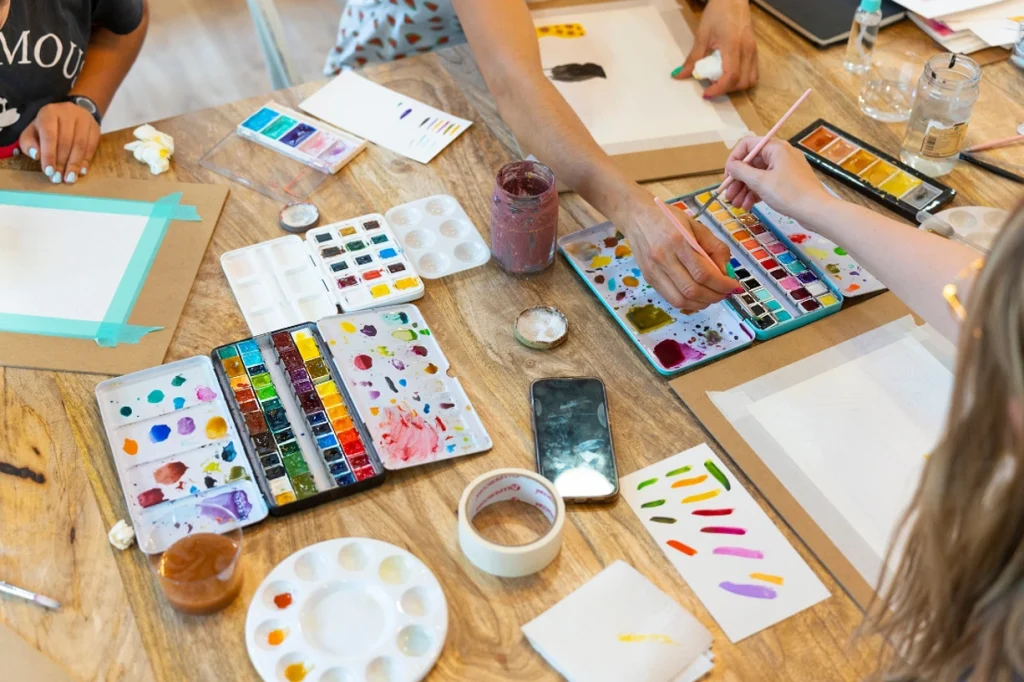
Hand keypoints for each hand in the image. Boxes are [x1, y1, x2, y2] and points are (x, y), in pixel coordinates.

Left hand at [19, 102, 100, 183]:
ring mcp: (84, 119)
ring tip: (70, 178)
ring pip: (80, 145)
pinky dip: (86, 161)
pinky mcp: (95, 127)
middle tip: (58, 178)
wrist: (70, 114)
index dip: (49, 155)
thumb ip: (29, 143)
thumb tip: (36, 155)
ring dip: (74, 164)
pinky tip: (81, 171)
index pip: (49, 135)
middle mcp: (68, 113)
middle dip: (61, 163)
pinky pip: (92, 146)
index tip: (49, 171)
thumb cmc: (48, 127)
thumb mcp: (33, 131)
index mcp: (49, 113)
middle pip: (66, 141)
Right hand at [619, 190, 736, 311]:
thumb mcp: (695, 225)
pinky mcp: (649, 279)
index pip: (703, 272)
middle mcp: (663, 258)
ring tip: (713, 296)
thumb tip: (726, 271)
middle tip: (726, 293)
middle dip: (715, 296)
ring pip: (681, 300)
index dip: (722, 284)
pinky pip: (671, 299)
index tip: (733, 285)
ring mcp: (654, 271)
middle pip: (692, 290)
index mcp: (678, 241)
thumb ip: (714, 247)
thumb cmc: (667, 218)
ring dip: (702, 303)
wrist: (636, 217)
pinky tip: (697, 296)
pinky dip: (688, 303)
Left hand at [674, 0, 757, 98]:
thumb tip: (680, 75)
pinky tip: (728, 73)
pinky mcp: (755, 51)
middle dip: (726, 89)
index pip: (731, 76)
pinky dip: (741, 79)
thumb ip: (693, 58)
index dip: (719, 89)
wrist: (732, 0)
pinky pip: (753, 72)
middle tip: (711, 86)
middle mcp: (747, 50)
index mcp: (733, 46)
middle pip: (743, 82)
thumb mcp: (702, 35)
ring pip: (751, 80)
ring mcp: (753, 51)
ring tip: (720, 80)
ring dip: (735, 86)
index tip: (706, 93)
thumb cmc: (717, 13)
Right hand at [722, 136, 833, 222]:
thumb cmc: (789, 193)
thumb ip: (741, 172)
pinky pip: (767, 183)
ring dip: (744, 189)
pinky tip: (748, 206)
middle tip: (728, 196)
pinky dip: (756, 193)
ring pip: (758, 175)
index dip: (734, 160)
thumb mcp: (760, 182)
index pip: (747, 145)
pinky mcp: (788, 182)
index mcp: (775, 148)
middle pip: (751, 162)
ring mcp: (785, 168)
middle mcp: (780, 154)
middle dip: (738, 180)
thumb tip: (731, 166)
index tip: (727, 177)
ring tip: (736, 205)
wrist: (815, 210)